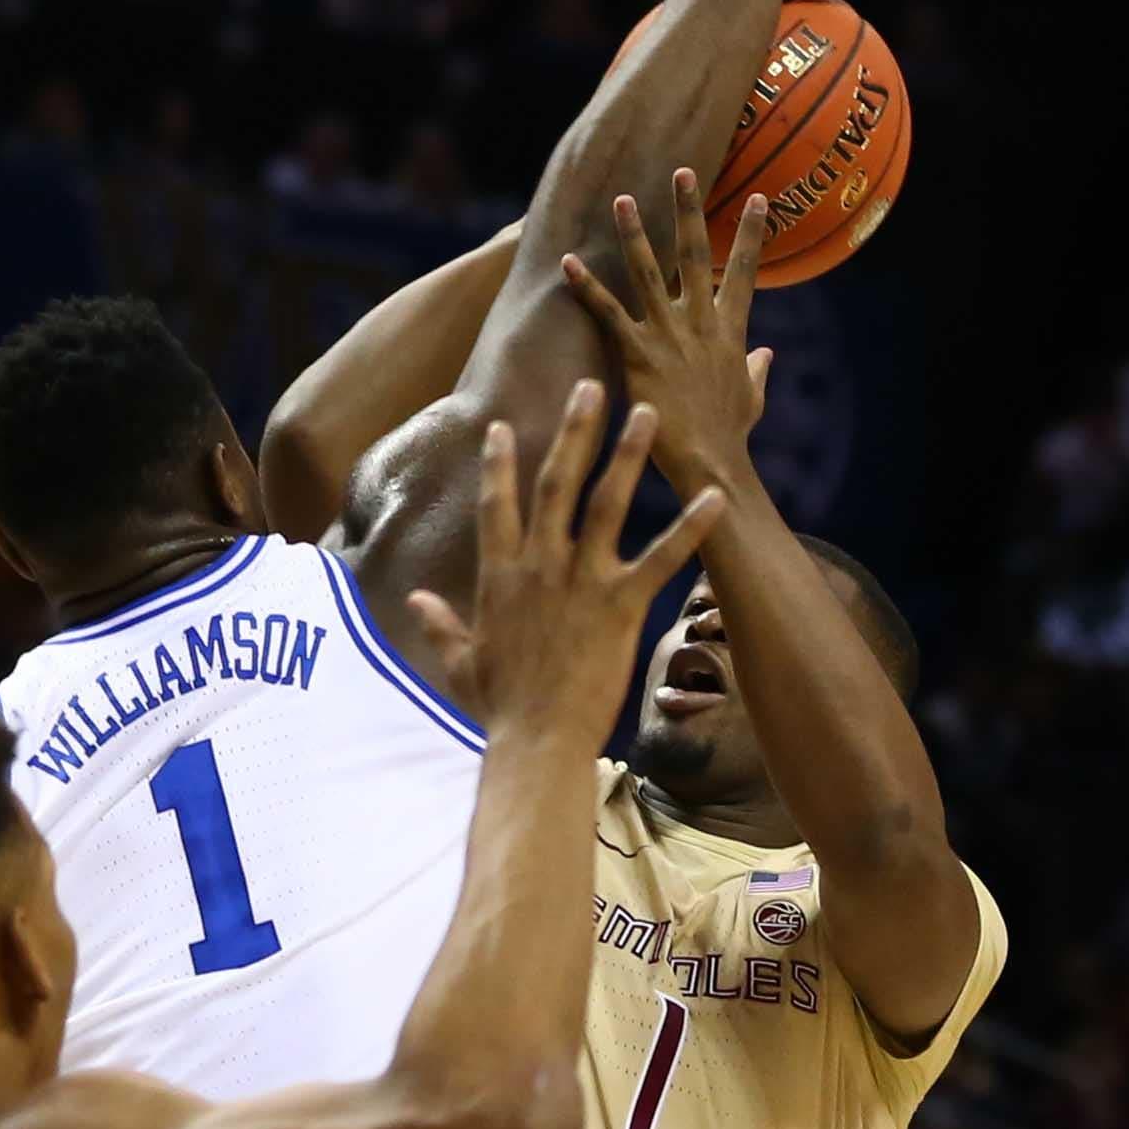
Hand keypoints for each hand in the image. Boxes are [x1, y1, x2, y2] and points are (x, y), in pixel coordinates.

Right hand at [407, 381, 724, 736]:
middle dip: (574, 431)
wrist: (536, 741)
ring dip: (628, 454)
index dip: (498, 464)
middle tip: (590, 387)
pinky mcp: (621, 604)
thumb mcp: (459, 662)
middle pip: (556, 481)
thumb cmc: (499, 709)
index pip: (496, 504)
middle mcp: (539, 564)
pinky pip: (662, 557)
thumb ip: (439, 625)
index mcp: (500, 575)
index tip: (500, 427)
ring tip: (647, 413)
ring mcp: (581, 580)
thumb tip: (413, 603)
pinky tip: (715, 497)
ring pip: (607, 502)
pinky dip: (691, 527)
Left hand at [560, 168, 771, 491]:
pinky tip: (568, 262)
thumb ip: (757, 371)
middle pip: (694, 255)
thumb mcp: (751, 397)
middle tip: (682, 171)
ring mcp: (667, 336)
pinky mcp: (637, 355)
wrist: (710, 463)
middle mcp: (699, 323)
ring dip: (635, 233)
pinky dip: (586, 287)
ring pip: (648, 272)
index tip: (761, 199)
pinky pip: (607, 313)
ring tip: (622, 199)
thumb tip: (767, 355)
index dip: (752, 235)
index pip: (743, 272)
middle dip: (689, 210)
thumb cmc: (729, 435)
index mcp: (729, 331)